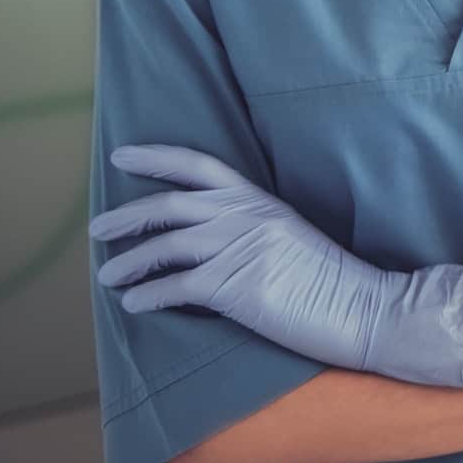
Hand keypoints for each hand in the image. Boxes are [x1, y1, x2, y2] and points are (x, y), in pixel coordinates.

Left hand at [90, 145, 462, 387]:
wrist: (363, 307)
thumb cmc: (330, 280)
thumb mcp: (291, 237)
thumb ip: (252, 229)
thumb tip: (210, 240)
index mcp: (260, 201)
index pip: (200, 166)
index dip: (157, 157)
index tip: (122, 156)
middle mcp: (245, 217)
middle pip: (170, 204)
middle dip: (127, 216)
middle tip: (99, 229)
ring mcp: (238, 249)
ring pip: (165, 246)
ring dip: (129, 261)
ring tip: (108, 276)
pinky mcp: (232, 287)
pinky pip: (174, 287)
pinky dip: (147, 295)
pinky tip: (134, 304)